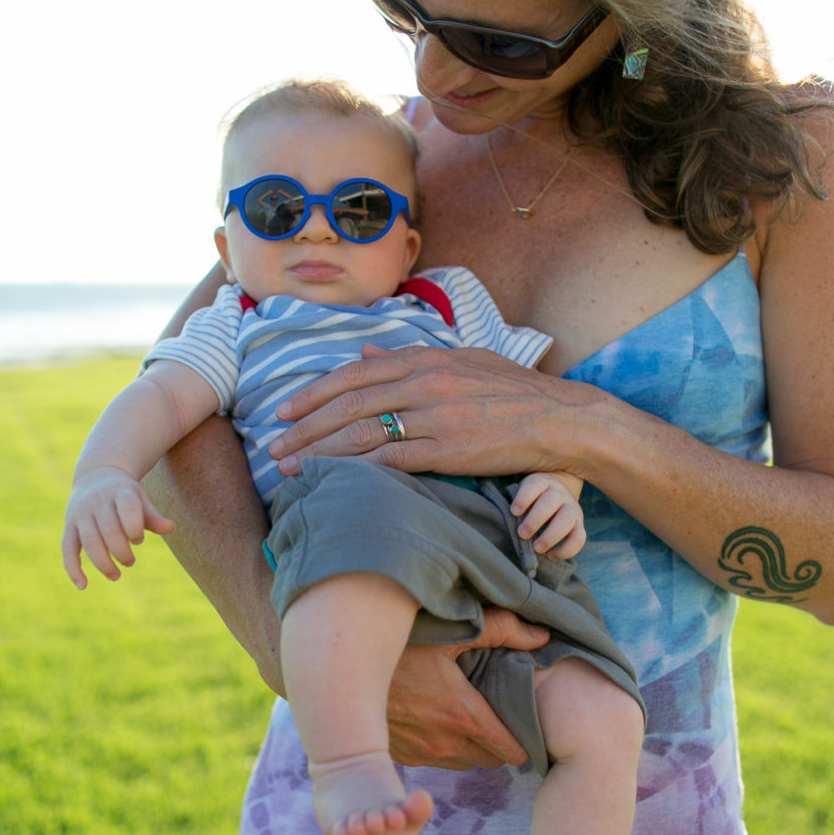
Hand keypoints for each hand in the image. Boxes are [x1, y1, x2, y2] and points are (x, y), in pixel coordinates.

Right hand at [63, 467, 175, 588]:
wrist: (96, 474)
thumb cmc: (125, 494)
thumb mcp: (140, 499)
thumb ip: (153, 516)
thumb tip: (171, 528)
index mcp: (119, 491)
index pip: (127, 508)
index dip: (135, 528)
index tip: (139, 540)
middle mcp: (97, 501)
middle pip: (109, 530)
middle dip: (121, 551)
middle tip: (131, 562)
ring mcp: (80, 513)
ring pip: (89, 542)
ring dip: (103, 563)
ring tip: (116, 575)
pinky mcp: (69, 525)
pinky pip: (68, 548)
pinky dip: (73, 568)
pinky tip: (83, 585)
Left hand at [267, 344, 595, 479]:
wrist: (559, 418)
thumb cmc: (513, 392)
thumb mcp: (462, 360)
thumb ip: (411, 357)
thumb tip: (367, 351)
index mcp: (425, 359)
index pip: (355, 374)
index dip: (315, 393)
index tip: (286, 410)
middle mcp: (423, 382)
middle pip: (347, 404)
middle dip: (304, 427)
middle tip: (274, 447)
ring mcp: (434, 416)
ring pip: (361, 433)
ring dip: (319, 452)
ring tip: (290, 470)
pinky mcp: (447, 449)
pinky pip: (390, 460)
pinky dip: (354, 471)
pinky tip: (332, 482)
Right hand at [386, 608, 550, 768]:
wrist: (342, 667)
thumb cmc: (401, 646)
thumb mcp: (452, 633)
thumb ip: (502, 631)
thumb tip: (542, 635)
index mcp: (464, 716)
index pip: (513, 751)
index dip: (525, 739)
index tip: (526, 722)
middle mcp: (445, 743)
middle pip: (491, 760)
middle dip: (500, 742)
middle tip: (499, 714)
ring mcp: (421, 753)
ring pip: (464, 763)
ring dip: (471, 747)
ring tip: (467, 717)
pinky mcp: (401, 755)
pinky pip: (435, 761)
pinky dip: (443, 747)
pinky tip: (436, 720)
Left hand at [510, 473, 586, 559]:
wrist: (559, 493)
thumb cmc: (532, 499)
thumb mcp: (524, 494)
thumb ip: (516, 506)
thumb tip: (503, 523)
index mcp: (542, 482)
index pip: (534, 485)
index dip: (524, 498)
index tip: (514, 511)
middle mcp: (559, 493)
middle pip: (550, 502)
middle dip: (535, 520)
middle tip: (522, 534)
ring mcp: (572, 508)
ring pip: (567, 519)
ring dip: (551, 536)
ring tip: (537, 548)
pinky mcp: (579, 525)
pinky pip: (579, 538)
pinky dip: (566, 550)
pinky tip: (550, 555)